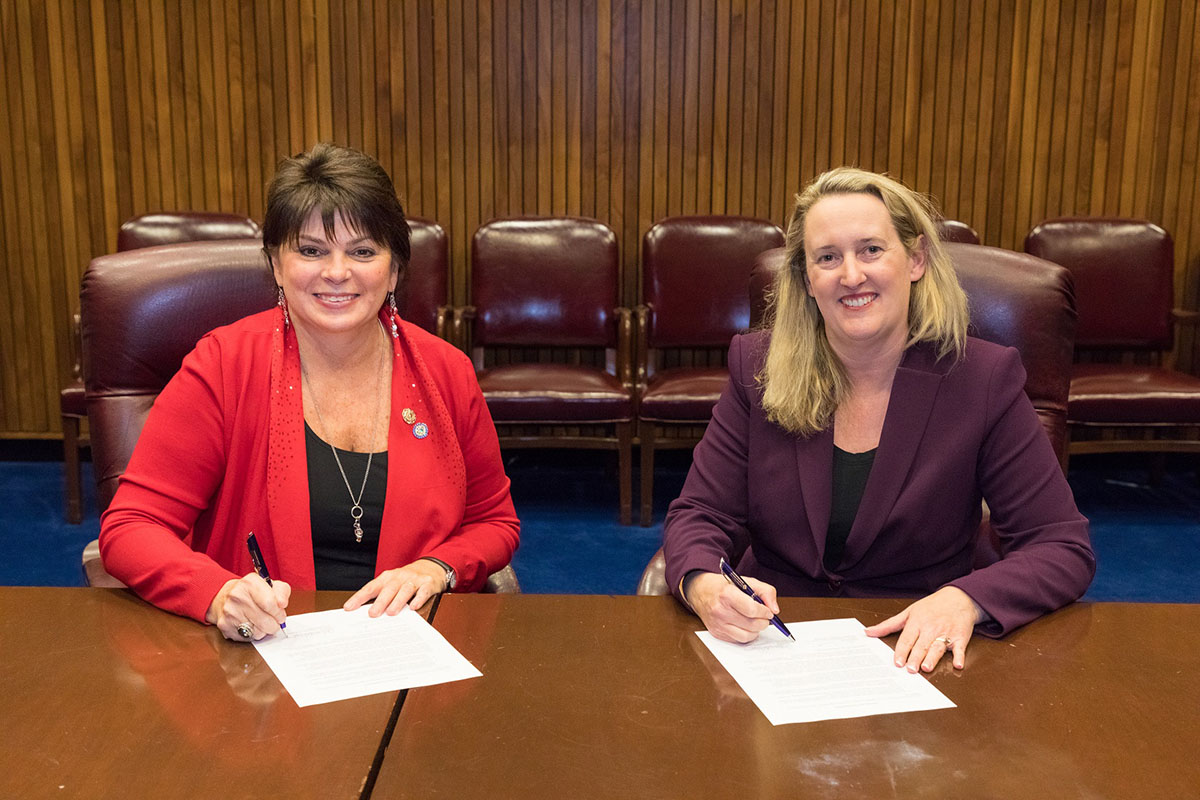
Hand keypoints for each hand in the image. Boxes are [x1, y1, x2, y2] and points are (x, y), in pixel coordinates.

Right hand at [207, 573, 290, 641]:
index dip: (279, 613)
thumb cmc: (251, 592)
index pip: (270, 603)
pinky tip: (250, 626)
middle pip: (265, 621)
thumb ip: (282, 592)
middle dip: (274, 624)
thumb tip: (282, 604)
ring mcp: (230, 612)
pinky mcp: (225, 626)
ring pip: (258, 632)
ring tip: (261, 622)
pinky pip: (248, 638)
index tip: (281, 615)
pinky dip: (253, 635)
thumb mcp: (270, 585)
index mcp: (250, 583)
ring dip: (264, 631)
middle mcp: (237, 596)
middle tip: (273, 621)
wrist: (224, 598)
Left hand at [344, 559, 448, 615]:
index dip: (359, 597)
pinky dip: (418, 599)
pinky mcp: (428, 584)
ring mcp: (414, 580)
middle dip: (380, 601)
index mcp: (387, 578)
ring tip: (391, 612)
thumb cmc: (406, 580)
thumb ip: (380, 596)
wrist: (430, 568)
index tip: (349, 608)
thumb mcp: (391, 584)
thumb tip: (365, 614)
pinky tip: (413, 607)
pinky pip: (423, 591)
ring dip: (397, 601)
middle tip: (372, 614)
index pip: (371, 587)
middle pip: (388, 588)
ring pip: (405, 590)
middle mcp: (399, 577)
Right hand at [685, 571, 779, 643]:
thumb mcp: (746, 581)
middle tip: (764, 617)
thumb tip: (775, 609)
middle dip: (764, 622)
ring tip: (756, 622)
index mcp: (727, 594)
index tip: (768, 611)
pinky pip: (738, 640)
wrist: (700, 592)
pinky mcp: (716, 633)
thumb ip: (765, 591)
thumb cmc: (724, 586)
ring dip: (756, 630)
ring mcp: (717, 624)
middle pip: (751, 624)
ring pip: (746, 636)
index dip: (764, 612)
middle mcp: (720, 611)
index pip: (752, 610)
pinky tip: (745, 625)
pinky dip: (746, 634)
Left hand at [865, 586, 982, 671]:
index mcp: (917, 622)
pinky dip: (959, 656)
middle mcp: (931, 628)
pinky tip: (957, 664)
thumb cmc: (931, 606)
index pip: (907, 639)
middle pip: (921, 645)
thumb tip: (868, 632)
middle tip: (910, 669)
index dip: (902, 651)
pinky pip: (960, 648)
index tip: (897, 662)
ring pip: (937, 647)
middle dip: (915, 657)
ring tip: (926, 667)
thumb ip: (889, 624)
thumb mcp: (909, 612)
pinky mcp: (960, 637)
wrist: (958, 598)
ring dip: (933, 658)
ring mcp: (946, 633)